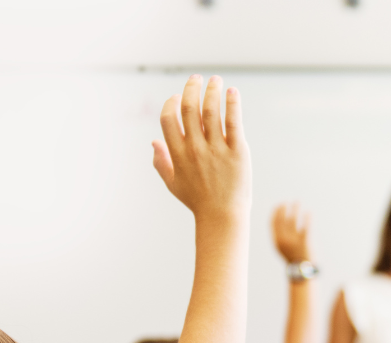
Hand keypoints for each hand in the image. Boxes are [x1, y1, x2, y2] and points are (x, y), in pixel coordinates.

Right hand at [152, 75, 250, 221]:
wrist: (223, 217)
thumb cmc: (198, 201)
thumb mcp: (173, 183)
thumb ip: (160, 162)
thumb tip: (153, 141)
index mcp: (178, 154)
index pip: (168, 119)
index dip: (171, 103)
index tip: (177, 96)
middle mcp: (195, 148)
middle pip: (189, 109)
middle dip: (191, 88)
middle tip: (197, 78)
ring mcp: (216, 149)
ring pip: (211, 111)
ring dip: (212, 91)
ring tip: (215, 80)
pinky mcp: (237, 151)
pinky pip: (234, 122)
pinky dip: (233, 103)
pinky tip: (232, 92)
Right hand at [273, 203, 311, 263]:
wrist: (301, 269)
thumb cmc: (292, 255)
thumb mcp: (282, 246)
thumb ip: (280, 234)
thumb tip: (282, 218)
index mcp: (276, 241)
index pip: (273, 222)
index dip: (276, 211)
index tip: (280, 204)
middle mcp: (283, 240)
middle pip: (283, 219)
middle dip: (285, 208)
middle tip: (289, 201)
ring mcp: (294, 241)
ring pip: (293, 220)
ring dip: (295, 209)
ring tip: (298, 202)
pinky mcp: (305, 242)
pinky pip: (306, 227)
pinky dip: (307, 218)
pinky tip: (309, 212)